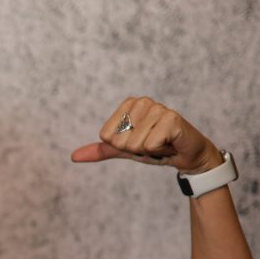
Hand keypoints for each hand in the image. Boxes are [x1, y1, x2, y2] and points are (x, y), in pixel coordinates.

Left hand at [71, 96, 221, 172]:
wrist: (186, 155)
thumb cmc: (156, 148)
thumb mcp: (125, 150)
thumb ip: (101, 150)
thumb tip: (73, 156)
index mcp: (128, 105)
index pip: (106, 136)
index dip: (122, 146)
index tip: (139, 142)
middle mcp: (142, 102)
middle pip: (120, 141)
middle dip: (136, 150)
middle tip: (152, 144)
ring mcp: (158, 108)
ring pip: (135, 144)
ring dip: (149, 151)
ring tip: (162, 143)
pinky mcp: (172, 119)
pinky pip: (150, 145)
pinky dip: (160, 151)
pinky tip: (170, 143)